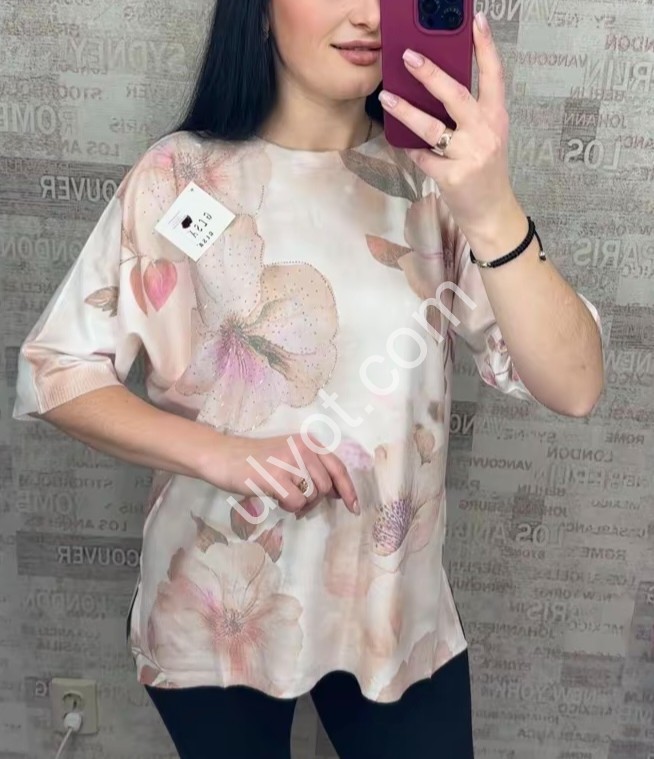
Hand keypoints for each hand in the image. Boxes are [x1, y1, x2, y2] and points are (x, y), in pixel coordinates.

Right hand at [202, 432, 359, 519]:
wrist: (224, 456)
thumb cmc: (258, 459)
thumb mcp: (290, 455)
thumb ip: (314, 468)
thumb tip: (338, 493)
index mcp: (310, 442)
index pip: (338, 468)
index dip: (348, 490)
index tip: (354, 507)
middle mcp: (304, 448)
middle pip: (325, 487)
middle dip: (314, 499)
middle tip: (294, 497)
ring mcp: (291, 462)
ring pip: (312, 496)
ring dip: (299, 502)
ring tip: (281, 492)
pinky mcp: (276, 477)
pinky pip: (297, 503)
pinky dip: (288, 506)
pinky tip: (274, 496)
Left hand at [378, 11, 515, 238]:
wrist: (491, 213)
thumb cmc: (484, 171)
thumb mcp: (486, 136)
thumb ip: (470, 114)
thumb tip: (436, 87)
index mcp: (496, 117)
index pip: (494, 75)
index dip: (486, 47)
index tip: (476, 21)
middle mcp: (485, 133)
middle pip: (456, 95)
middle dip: (430, 74)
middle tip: (408, 56)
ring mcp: (469, 156)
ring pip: (431, 128)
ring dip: (405, 111)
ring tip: (386, 96)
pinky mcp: (453, 177)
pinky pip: (423, 157)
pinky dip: (411, 150)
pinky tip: (403, 144)